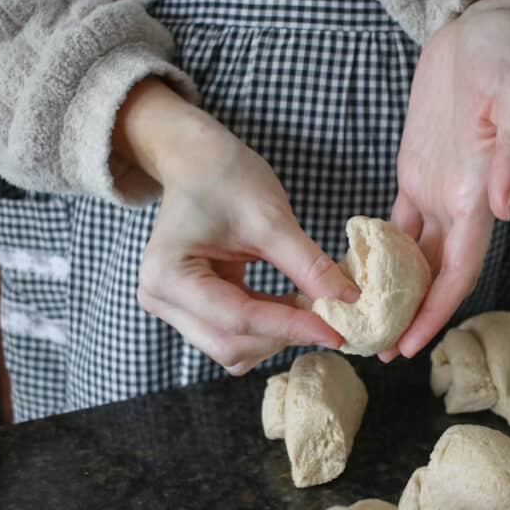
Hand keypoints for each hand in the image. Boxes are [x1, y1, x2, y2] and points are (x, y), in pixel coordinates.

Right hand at [113, 80, 358, 374]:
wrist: (197, 161)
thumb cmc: (224, 177)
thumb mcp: (270, 218)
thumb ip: (307, 264)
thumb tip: (348, 300)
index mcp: (168, 275)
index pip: (238, 318)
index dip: (291, 327)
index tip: (337, 330)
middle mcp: (161, 299)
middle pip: (230, 345)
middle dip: (282, 335)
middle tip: (329, 318)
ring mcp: (173, 308)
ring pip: (233, 348)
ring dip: (276, 335)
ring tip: (309, 306)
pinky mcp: (193, 309)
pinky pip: (234, 335)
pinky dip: (268, 327)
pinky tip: (292, 305)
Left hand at [386, 0, 509, 360]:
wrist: (484, 30)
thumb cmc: (504, 58)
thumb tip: (504, 207)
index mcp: (478, 196)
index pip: (458, 272)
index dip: (435, 312)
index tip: (409, 346)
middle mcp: (459, 204)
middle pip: (433, 277)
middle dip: (409, 316)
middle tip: (376, 350)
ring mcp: (437, 191)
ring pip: (413, 258)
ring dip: (393, 292)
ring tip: (363, 322)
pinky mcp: (417, 174)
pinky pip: (397, 225)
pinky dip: (378, 250)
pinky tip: (357, 269)